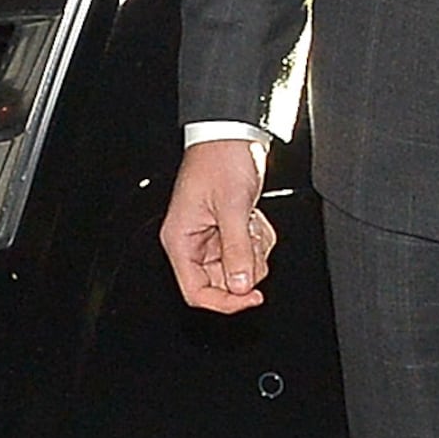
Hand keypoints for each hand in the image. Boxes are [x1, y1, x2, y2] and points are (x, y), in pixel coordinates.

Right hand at [161, 139, 273, 311]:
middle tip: (254, 243)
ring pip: (238, 268)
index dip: (224, 302)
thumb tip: (241, 286)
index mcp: (180, 240)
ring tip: (252, 223)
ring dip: (254, 251)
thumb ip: (237, 249)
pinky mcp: (228, 229)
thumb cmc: (221, 159)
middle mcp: (192, 242)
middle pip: (221, 283)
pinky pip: (247, 252)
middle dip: (246, 268)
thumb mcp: (232, 206)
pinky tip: (255, 218)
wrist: (234, 134)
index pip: (196, 291)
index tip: (252, 298)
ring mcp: (211, 236)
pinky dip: (258, 240)